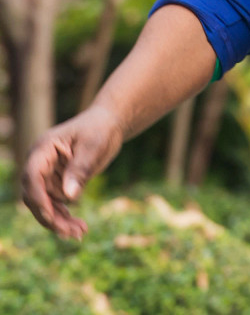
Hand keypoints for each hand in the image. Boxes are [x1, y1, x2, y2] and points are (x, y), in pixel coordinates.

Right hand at [20, 105, 124, 238]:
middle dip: (50, 216)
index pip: (32, 177)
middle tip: (71, 233)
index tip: (51, 216)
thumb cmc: (100, 129)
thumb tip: (68, 197)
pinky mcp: (57, 185)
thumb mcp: (94, 145)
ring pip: (45, 206)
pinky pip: (56, 206)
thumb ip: (80, 169)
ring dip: (59, 222)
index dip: (39, 198)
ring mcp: (47, 176)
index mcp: (43, 149)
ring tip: (80, 233)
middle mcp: (39, 164)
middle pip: (35, 196)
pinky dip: (66, 217)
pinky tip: (80, 228)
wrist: (109, 125)